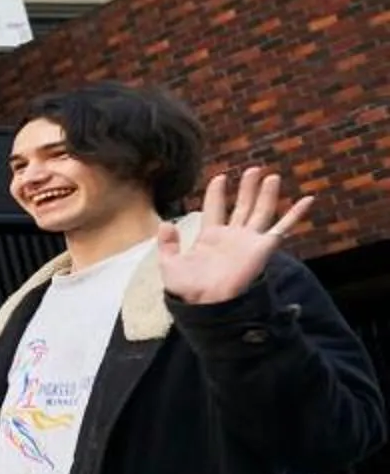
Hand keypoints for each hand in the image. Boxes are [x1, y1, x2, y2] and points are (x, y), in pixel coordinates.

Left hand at [161, 168, 313, 305]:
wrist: (207, 304)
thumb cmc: (188, 289)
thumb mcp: (169, 264)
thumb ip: (167, 244)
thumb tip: (166, 223)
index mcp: (210, 237)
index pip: (215, 208)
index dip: (216, 193)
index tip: (220, 177)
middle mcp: (232, 236)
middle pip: (242, 206)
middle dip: (247, 188)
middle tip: (253, 169)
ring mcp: (249, 241)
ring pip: (261, 211)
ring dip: (267, 194)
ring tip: (270, 176)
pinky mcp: (264, 247)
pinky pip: (283, 227)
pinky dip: (296, 214)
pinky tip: (308, 199)